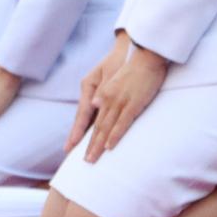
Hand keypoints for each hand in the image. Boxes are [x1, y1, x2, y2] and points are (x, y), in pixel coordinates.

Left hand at [69, 36, 168, 163]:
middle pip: (95, 126)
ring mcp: (118, 102)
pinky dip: (114, 135)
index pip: (87, 117)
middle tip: (83, 162)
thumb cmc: (132, 67)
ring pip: (105, 127)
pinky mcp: (132, 104)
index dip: (78, 133)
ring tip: (91, 159)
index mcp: (101, 93)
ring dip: (98, 145)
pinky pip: (121, 123)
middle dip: (88, 145)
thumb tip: (95, 105)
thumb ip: (104, 93)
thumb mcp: (112, 78)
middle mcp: (106, 99)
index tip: (70, 147)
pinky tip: (109, 146)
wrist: (146, 55)